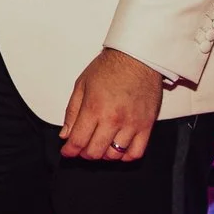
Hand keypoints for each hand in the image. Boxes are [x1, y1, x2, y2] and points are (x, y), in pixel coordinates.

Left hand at [59, 46, 164, 160]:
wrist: (137, 57)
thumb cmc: (109, 67)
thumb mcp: (82, 85)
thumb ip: (72, 112)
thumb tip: (65, 134)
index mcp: (94, 108)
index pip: (78, 141)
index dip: (70, 151)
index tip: (67, 151)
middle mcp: (113, 119)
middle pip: (95, 152)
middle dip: (84, 153)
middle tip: (82, 147)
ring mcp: (131, 124)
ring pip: (114, 155)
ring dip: (103, 155)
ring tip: (100, 145)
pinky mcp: (147, 125)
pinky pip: (136, 152)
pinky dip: (125, 156)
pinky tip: (118, 148)